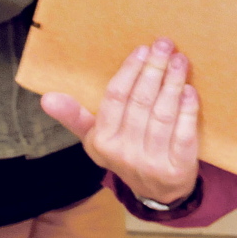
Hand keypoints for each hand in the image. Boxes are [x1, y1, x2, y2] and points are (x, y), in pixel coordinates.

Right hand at [40, 38, 199, 205]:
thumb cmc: (124, 151)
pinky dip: (187, 111)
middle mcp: (124, 153)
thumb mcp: (95, 138)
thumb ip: (74, 116)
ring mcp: (152, 162)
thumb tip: (46, 98)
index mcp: (101, 141)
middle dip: (154, 70)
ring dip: (172, 84)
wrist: (157, 192)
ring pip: (162, 116)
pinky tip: (190, 91)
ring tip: (179, 61)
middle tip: (165, 45)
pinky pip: (183, 135)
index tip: (142, 49)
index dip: (130, 71)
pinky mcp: (177, 169)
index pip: (115, 98)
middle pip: (140, 103)